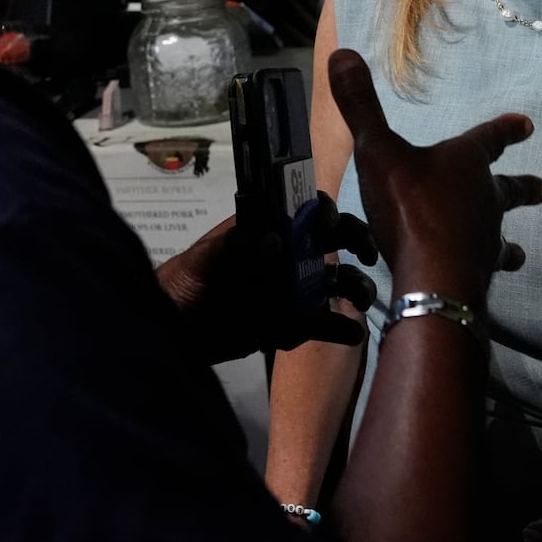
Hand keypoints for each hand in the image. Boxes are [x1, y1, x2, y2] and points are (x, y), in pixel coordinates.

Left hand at [157, 200, 378, 364]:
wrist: (173, 333)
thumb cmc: (183, 285)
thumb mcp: (202, 263)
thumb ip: (234, 249)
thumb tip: (274, 241)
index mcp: (265, 230)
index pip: (303, 208)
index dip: (324, 211)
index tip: (330, 225)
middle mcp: (285, 255)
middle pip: (330, 240)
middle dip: (356, 241)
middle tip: (368, 254)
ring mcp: (290, 290)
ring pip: (334, 282)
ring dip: (354, 286)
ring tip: (361, 299)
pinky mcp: (289, 324)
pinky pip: (321, 323)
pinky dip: (340, 327)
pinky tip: (352, 333)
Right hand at [326, 48, 541, 295]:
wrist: (433, 275)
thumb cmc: (409, 205)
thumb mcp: (377, 150)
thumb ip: (360, 106)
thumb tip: (342, 53)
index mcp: (465, 162)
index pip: (490, 138)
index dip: (506, 129)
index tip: (526, 124)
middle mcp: (483, 198)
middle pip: (508, 190)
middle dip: (523, 188)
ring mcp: (484, 238)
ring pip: (503, 237)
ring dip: (509, 242)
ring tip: (517, 252)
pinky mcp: (477, 273)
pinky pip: (484, 267)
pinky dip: (482, 268)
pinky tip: (479, 275)